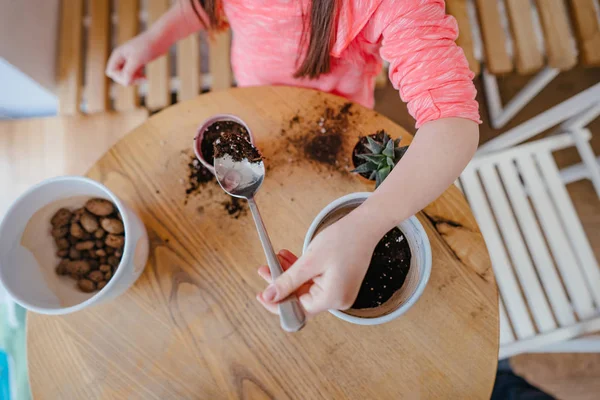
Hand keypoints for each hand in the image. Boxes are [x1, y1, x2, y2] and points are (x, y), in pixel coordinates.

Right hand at [105, 33, 153, 85]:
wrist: (160, 39)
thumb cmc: (147, 47)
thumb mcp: (137, 60)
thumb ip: (129, 72)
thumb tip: (125, 83)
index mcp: (118, 55)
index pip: (111, 72)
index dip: (119, 77)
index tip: (131, 76)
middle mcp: (122, 58)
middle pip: (118, 76)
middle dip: (128, 79)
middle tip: (140, 78)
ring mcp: (129, 61)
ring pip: (127, 76)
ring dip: (135, 79)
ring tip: (144, 78)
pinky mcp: (137, 63)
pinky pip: (134, 75)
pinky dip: (139, 78)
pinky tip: (145, 77)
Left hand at [256, 216, 378, 316]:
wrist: (365, 225)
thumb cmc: (343, 239)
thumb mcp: (309, 261)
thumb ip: (288, 281)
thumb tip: (269, 297)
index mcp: (332, 298)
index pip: (297, 310)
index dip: (277, 304)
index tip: (261, 294)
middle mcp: (338, 300)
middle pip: (300, 299)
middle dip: (281, 284)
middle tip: (265, 268)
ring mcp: (339, 292)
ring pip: (305, 289)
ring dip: (290, 275)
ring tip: (276, 258)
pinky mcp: (339, 283)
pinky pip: (314, 282)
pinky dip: (302, 272)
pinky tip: (289, 258)